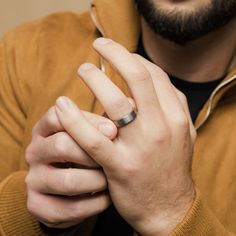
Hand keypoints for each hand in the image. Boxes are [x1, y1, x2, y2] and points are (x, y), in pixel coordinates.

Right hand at [25, 106, 116, 227]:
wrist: (72, 189)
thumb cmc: (88, 153)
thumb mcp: (92, 134)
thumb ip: (106, 121)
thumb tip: (131, 104)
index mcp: (46, 129)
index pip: (58, 115)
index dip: (88, 121)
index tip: (113, 130)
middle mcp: (34, 151)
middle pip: (62, 145)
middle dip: (94, 154)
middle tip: (115, 158)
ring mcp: (33, 179)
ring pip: (68, 180)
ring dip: (97, 180)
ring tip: (112, 178)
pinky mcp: (37, 205)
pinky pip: (70, 208)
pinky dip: (95, 204)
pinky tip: (108, 197)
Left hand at [55, 38, 195, 235]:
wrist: (169, 208)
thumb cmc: (172, 167)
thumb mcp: (183, 133)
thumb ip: (174, 105)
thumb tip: (155, 80)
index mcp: (175, 117)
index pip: (154, 75)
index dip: (133, 58)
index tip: (118, 54)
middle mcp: (160, 127)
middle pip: (137, 77)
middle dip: (116, 54)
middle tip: (98, 45)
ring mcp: (140, 147)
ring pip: (114, 102)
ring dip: (94, 79)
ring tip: (82, 70)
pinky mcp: (119, 167)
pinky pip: (93, 139)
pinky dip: (75, 120)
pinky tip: (62, 105)